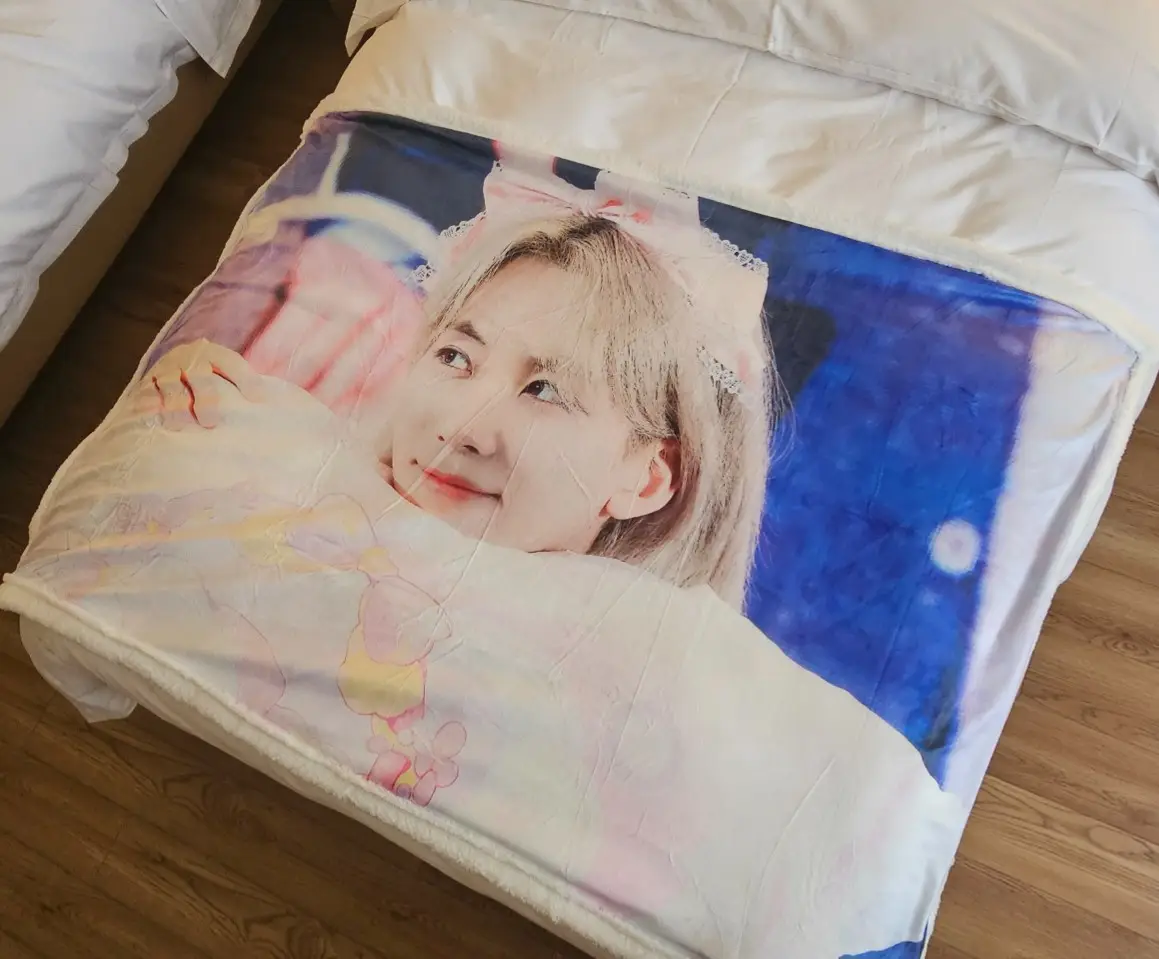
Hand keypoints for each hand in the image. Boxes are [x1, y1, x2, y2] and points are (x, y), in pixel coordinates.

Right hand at [142, 342, 263, 430]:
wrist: (173, 369)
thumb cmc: (211, 381)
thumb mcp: (228, 377)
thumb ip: (248, 387)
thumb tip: (272, 405)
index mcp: (214, 354)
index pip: (232, 362)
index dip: (246, 379)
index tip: (258, 400)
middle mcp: (190, 357)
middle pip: (199, 374)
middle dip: (206, 399)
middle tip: (211, 423)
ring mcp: (167, 368)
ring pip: (171, 385)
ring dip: (176, 406)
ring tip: (181, 427)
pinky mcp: (147, 382)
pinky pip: (147, 392)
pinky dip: (149, 404)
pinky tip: (151, 416)